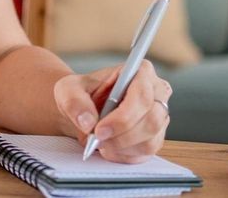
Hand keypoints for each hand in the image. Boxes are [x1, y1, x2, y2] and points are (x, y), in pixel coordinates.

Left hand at [53, 60, 170, 163]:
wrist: (85, 109)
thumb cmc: (82, 93)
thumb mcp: (68, 90)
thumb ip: (74, 101)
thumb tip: (88, 122)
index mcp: (141, 72)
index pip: (142, 96)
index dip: (123, 117)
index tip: (99, 130)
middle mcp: (156, 93)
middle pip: (152, 120)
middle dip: (121, 136)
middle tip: (96, 140)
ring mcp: (159, 116)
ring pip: (150, 140)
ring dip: (121, 147)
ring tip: (100, 142)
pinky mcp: (156, 137)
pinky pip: (146, 153)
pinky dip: (124, 155)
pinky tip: (108, 148)